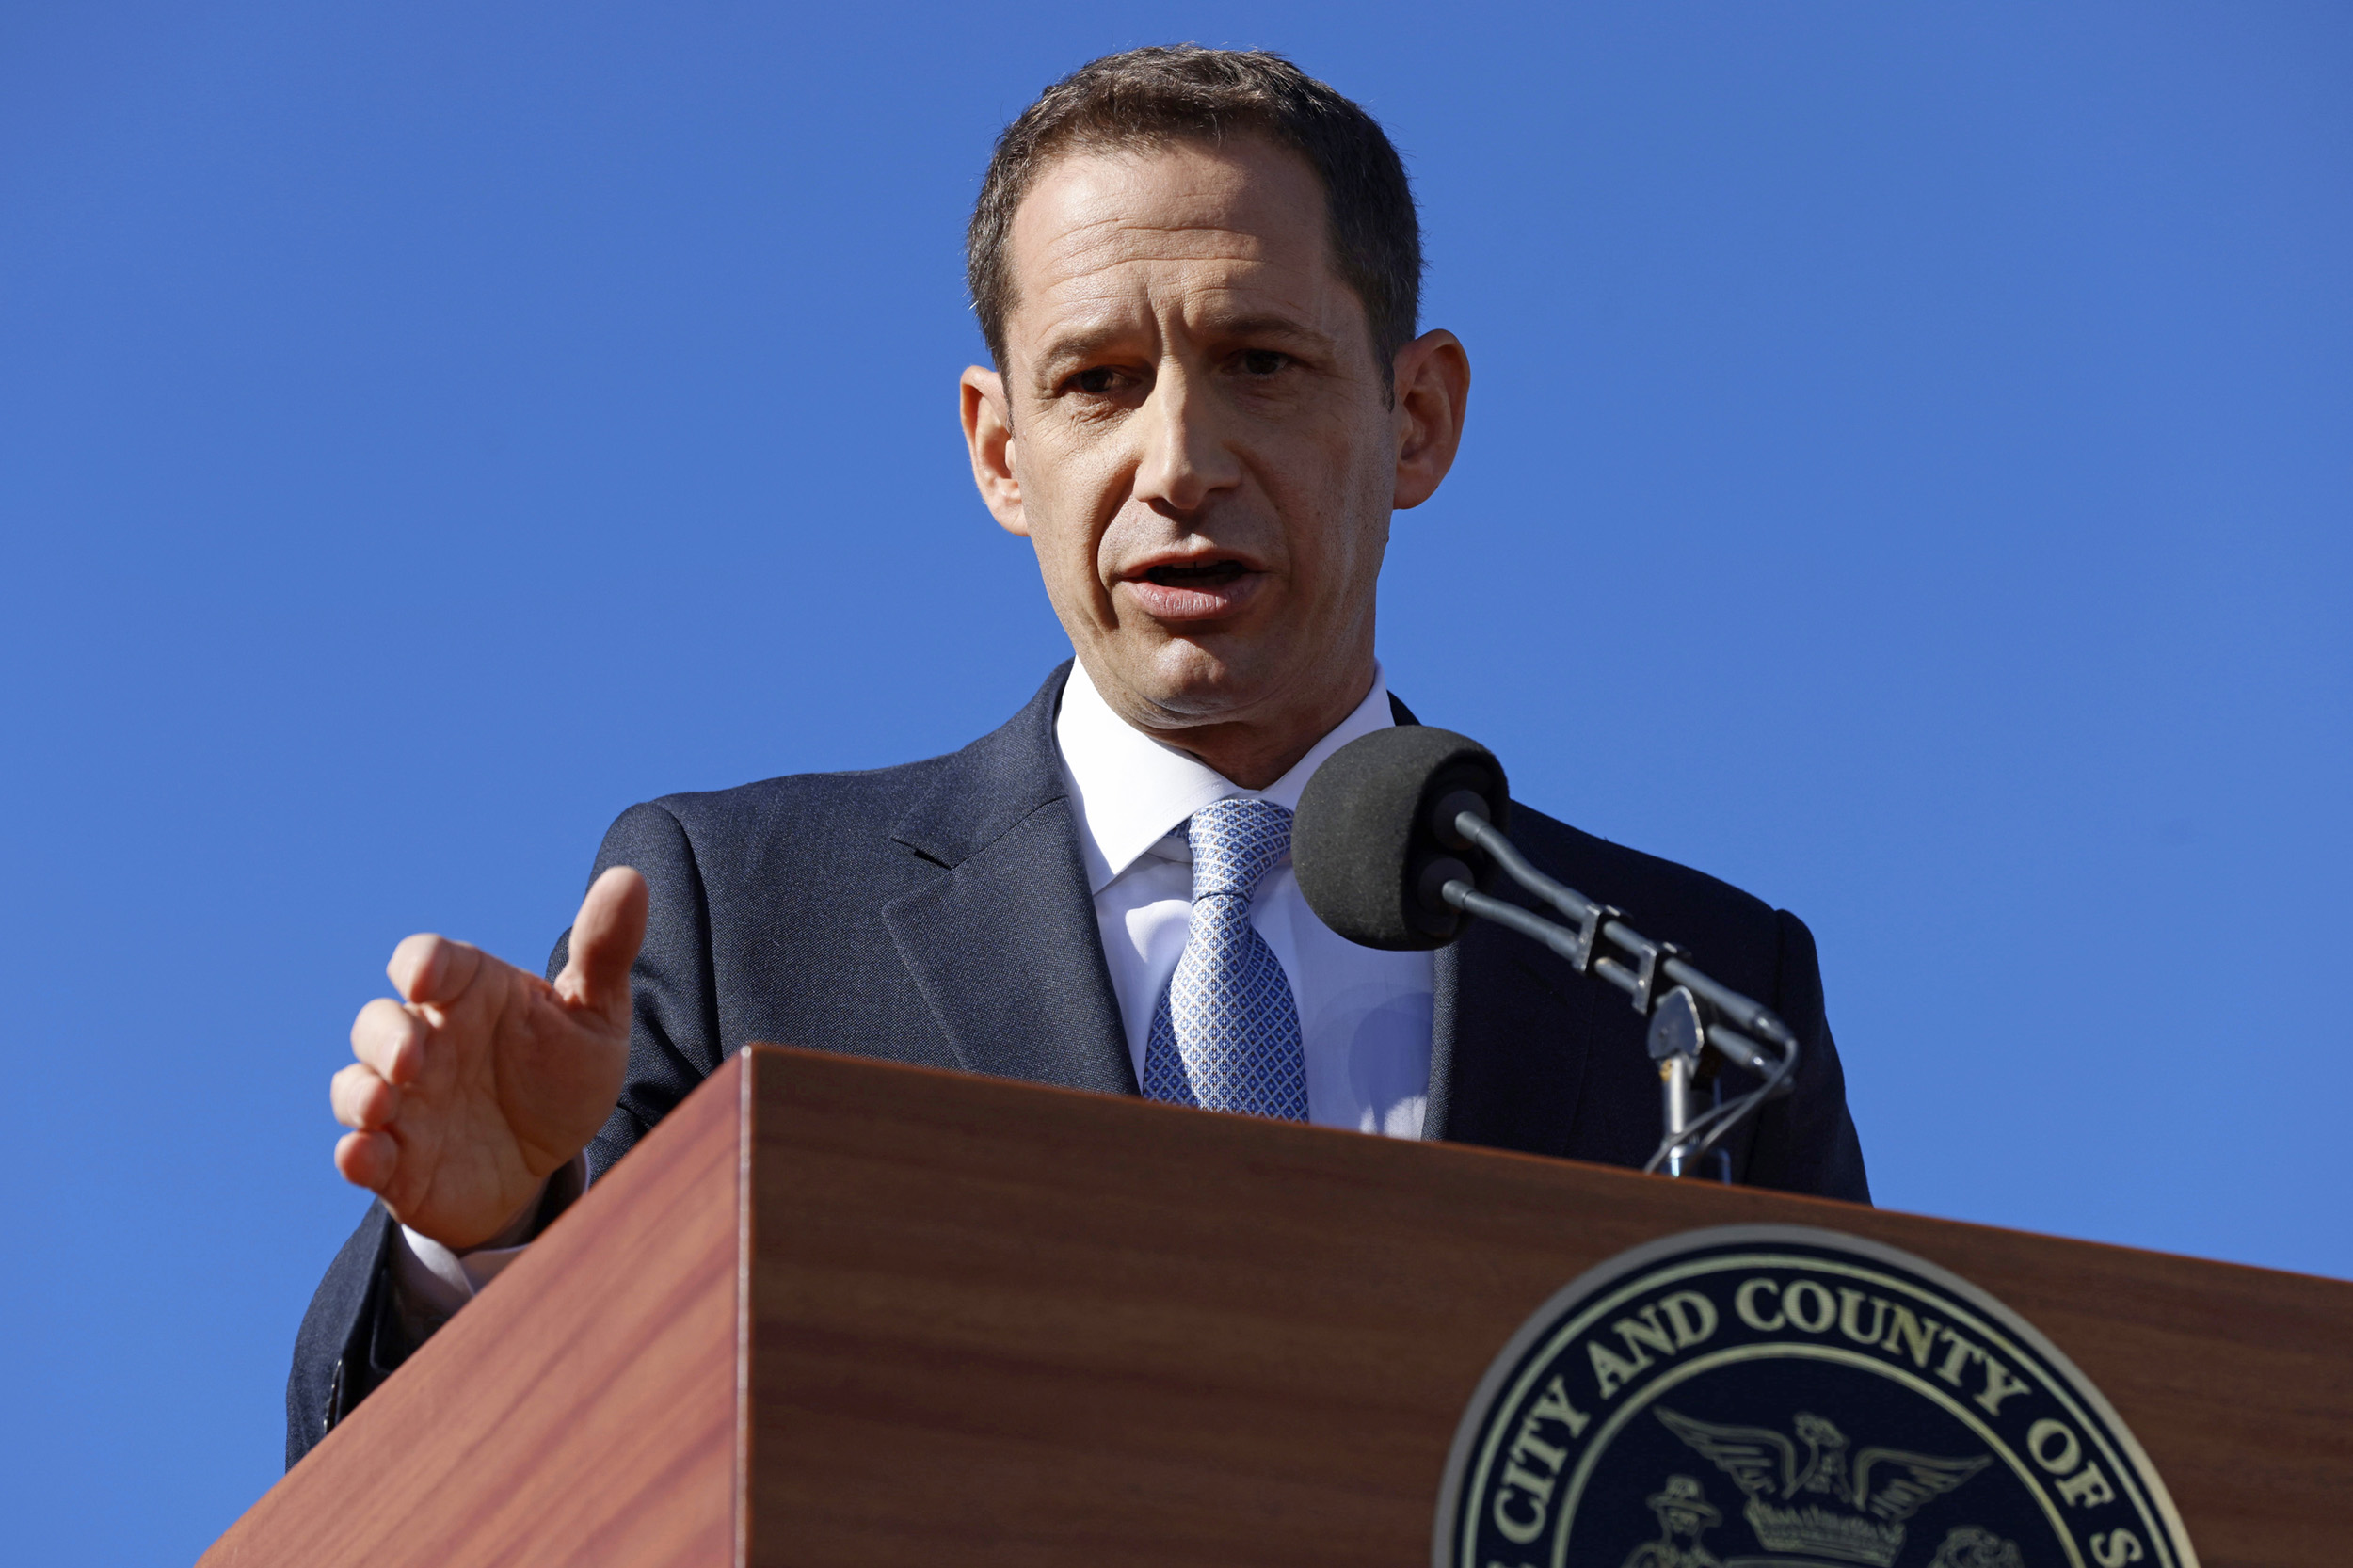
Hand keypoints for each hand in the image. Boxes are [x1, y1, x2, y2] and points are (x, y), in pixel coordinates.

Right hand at [331, 866, 647, 1250]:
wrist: (554, 1161)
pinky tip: (362, 1157)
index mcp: (468, 995)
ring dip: (359, 1094)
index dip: (418, 964)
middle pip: (377, 1022)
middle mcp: (425, 1044)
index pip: (428, 962)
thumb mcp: (595, 1016)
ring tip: (382, 1105)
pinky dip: (354, 1155)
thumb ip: (603, 952)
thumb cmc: (564, 1075)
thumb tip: (629, 879)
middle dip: (384, 1037)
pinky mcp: (398, 1164)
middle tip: (413, 1060)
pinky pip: (358, 1155)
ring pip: (355, 1086)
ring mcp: (406, 1104)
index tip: (423, 979)